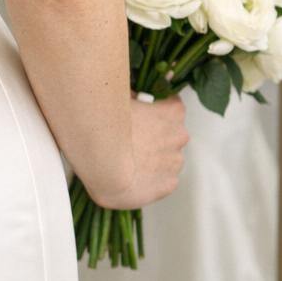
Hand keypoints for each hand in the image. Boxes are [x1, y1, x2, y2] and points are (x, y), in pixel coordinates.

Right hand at [87, 94, 188, 208]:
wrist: (102, 165)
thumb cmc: (107, 127)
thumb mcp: (117, 98)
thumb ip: (131, 96)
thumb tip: (132, 96)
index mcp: (172, 112)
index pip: (173, 106)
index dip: (157, 110)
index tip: (144, 115)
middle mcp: (179, 136)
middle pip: (172, 133)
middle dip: (156, 136)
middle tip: (132, 138)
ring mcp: (175, 162)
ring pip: (168, 157)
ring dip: (154, 158)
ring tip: (130, 160)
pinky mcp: (168, 184)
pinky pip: (164, 179)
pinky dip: (152, 178)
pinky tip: (134, 176)